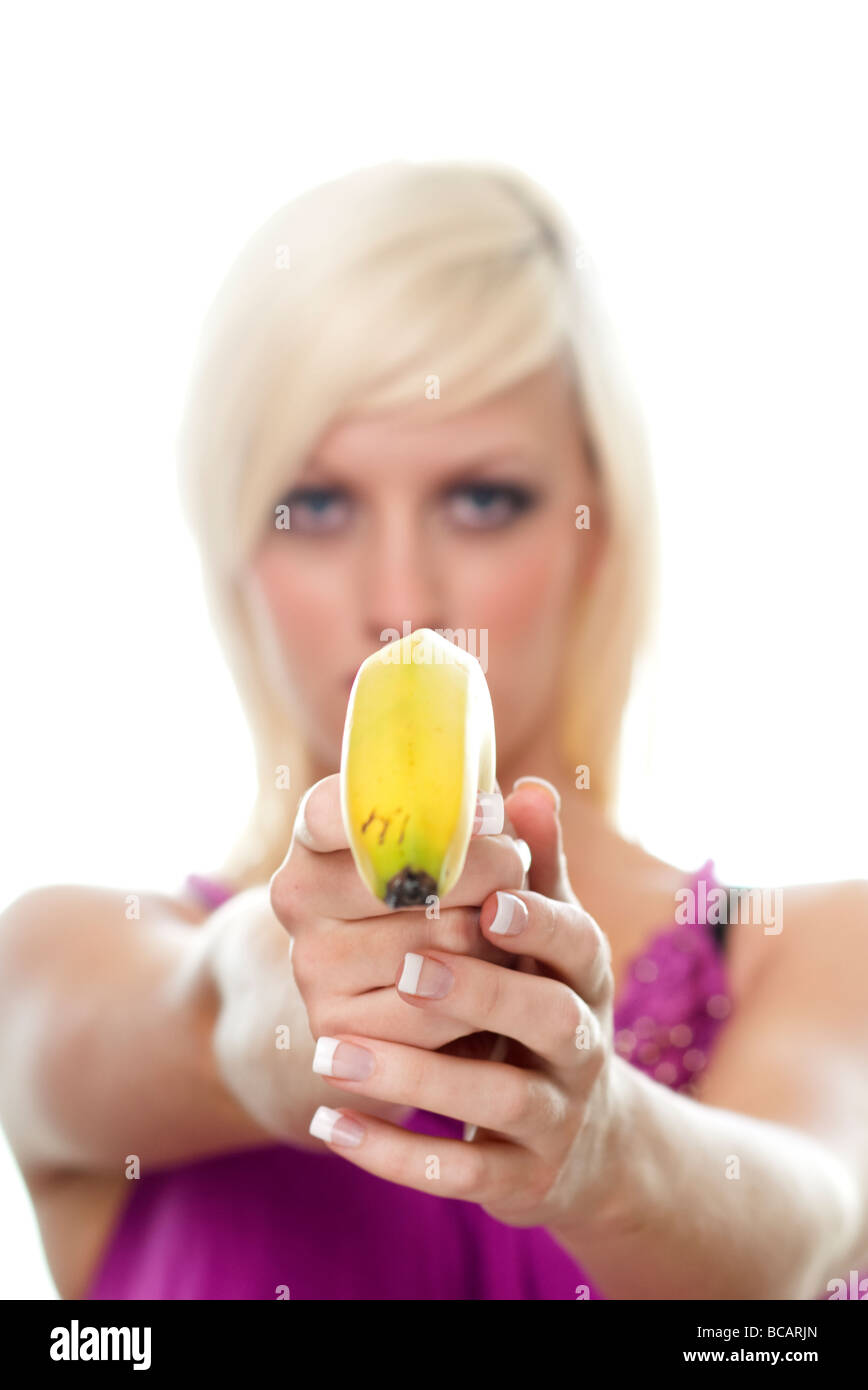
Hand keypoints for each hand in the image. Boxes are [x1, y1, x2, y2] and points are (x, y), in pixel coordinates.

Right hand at [268, 774, 528, 1066]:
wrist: (412, 988)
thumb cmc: (452, 895)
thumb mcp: (471, 847)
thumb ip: (499, 822)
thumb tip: (536, 797)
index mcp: (316, 833)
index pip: (336, 808)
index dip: (422, 810)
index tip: (491, 812)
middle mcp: (298, 895)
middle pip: (410, 878)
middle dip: (488, 873)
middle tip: (517, 870)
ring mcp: (311, 966)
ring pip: (434, 950)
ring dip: (492, 941)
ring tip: (503, 930)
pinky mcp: (335, 1028)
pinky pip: (435, 1014)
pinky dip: (478, 1001)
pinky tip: (487, 983)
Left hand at [304, 782, 626, 1236]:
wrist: (583, 1138)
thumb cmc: (541, 1001)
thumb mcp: (547, 940)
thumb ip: (531, 868)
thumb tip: (525, 788)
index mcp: (584, 975)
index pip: (576, 940)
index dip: (537, 922)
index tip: (488, 902)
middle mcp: (582, 1045)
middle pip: (549, 1016)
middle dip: (480, 990)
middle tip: (406, 969)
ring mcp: (557, 1117)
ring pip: (501, 1099)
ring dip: (418, 1076)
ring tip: (332, 1052)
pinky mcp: (524, 1179)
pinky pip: (464, 1175)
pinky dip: (397, 1154)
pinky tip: (329, 1125)